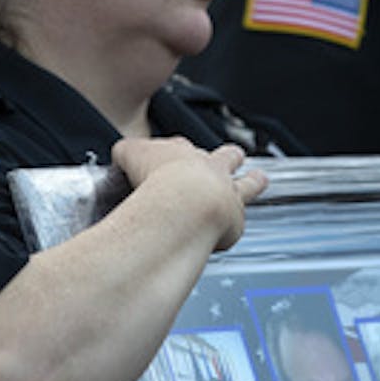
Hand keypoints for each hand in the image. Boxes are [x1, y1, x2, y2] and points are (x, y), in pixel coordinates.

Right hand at [111, 138, 266, 248]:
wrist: (184, 203)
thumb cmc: (156, 179)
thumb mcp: (129, 154)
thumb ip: (126, 152)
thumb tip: (120, 156)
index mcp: (183, 151)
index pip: (181, 146)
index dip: (173, 153)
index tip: (165, 161)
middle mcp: (211, 168)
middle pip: (226, 156)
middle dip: (229, 156)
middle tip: (230, 156)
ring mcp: (227, 193)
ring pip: (248, 182)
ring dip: (253, 180)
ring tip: (259, 178)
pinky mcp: (234, 221)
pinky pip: (239, 223)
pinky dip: (233, 227)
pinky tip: (226, 234)